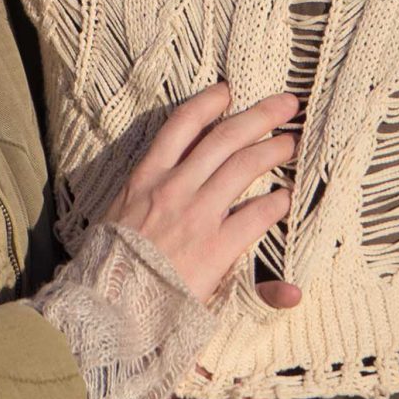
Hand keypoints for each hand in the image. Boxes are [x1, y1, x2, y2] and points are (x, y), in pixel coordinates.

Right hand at [110, 82, 299, 302]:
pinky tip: (286, 198)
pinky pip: (256, 215)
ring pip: (244, 165)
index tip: (227, 91)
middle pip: (224, 137)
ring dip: (273, 149)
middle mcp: (172, 188)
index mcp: (144, 178)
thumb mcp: (118, 220)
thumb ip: (145, 199)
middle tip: (285, 104)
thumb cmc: (109, 266)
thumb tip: (166, 187)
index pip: (180, 126)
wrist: (108, 306)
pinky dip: (276, 203)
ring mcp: (196, 215)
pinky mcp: (216, 247)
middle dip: (259, 115)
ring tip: (291, 143)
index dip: (207, 102)